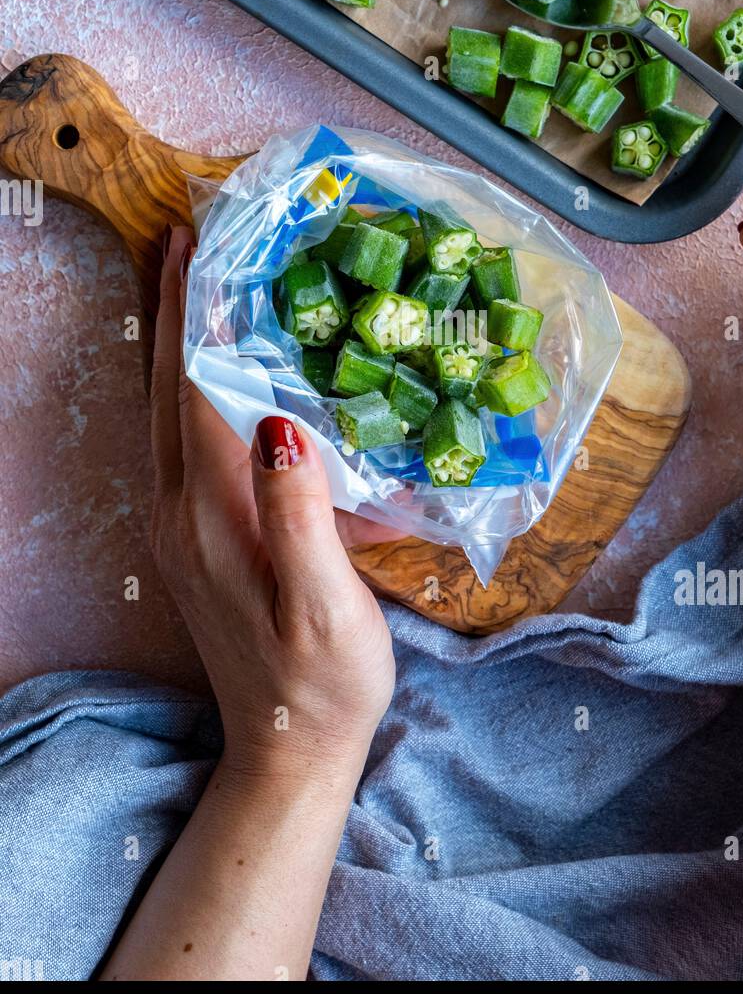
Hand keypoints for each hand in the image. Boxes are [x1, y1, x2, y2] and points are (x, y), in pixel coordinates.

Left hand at [150, 227, 397, 780]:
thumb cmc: (322, 683)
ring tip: (197, 286)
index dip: (198, 316)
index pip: (195, 392)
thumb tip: (278, 420)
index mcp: (210, 517)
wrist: (288, 751)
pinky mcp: (195, 541)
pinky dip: (192, 389)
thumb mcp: (324, 606)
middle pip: (166, 391)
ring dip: (178, 345)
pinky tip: (217, 375)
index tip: (202, 247)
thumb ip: (299, 514)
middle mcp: (180, 513)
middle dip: (175, 312)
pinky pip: (183, 442)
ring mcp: (181, 528)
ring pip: (168, 414)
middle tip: (190, 242)